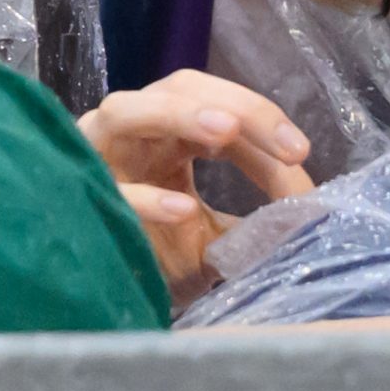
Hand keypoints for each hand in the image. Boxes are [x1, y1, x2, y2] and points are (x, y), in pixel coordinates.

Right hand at [79, 69, 313, 303]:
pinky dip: (144, 197)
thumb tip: (314, 212)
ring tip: (225, 132)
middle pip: (179, 90)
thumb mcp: (222, 237)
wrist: (110, 300)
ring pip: (126, 111)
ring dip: (179, 115)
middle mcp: (132, 133)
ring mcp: (96, 157)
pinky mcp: (75, 198)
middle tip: (286, 144)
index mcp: (169, 133)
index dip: (262, 119)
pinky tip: (182, 209)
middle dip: (236, 107)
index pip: (219, 105)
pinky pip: (108, 188)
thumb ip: (260, 220)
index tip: (301, 151)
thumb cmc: (164, 256)